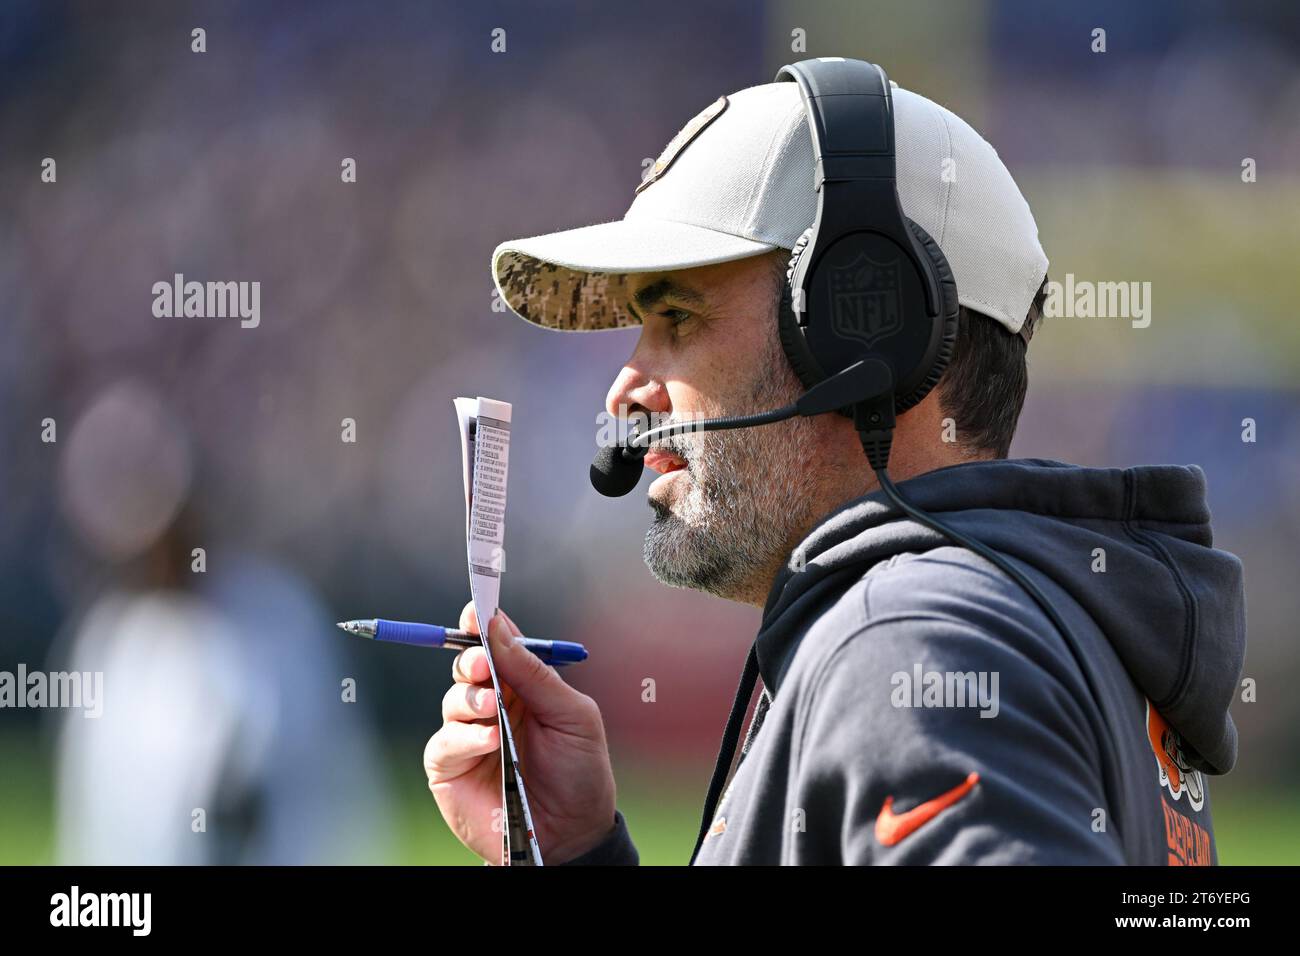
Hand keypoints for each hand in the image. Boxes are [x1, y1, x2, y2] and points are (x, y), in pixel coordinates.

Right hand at [424, 603, 617, 862]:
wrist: (572, 834)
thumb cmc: (580, 773)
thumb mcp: (572, 715)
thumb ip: (536, 674)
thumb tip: (499, 629)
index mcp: (522, 686)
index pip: (497, 645)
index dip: (484, 625)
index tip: (476, 612)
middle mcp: (492, 705)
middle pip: (468, 666)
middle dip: (472, 660)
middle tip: (485, 665)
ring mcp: (468, 736)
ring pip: (453, 699)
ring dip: (471, 699)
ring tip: (494, 712)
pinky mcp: (450, 767)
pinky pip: (446, 740)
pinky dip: (466, 736)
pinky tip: (490, 740)